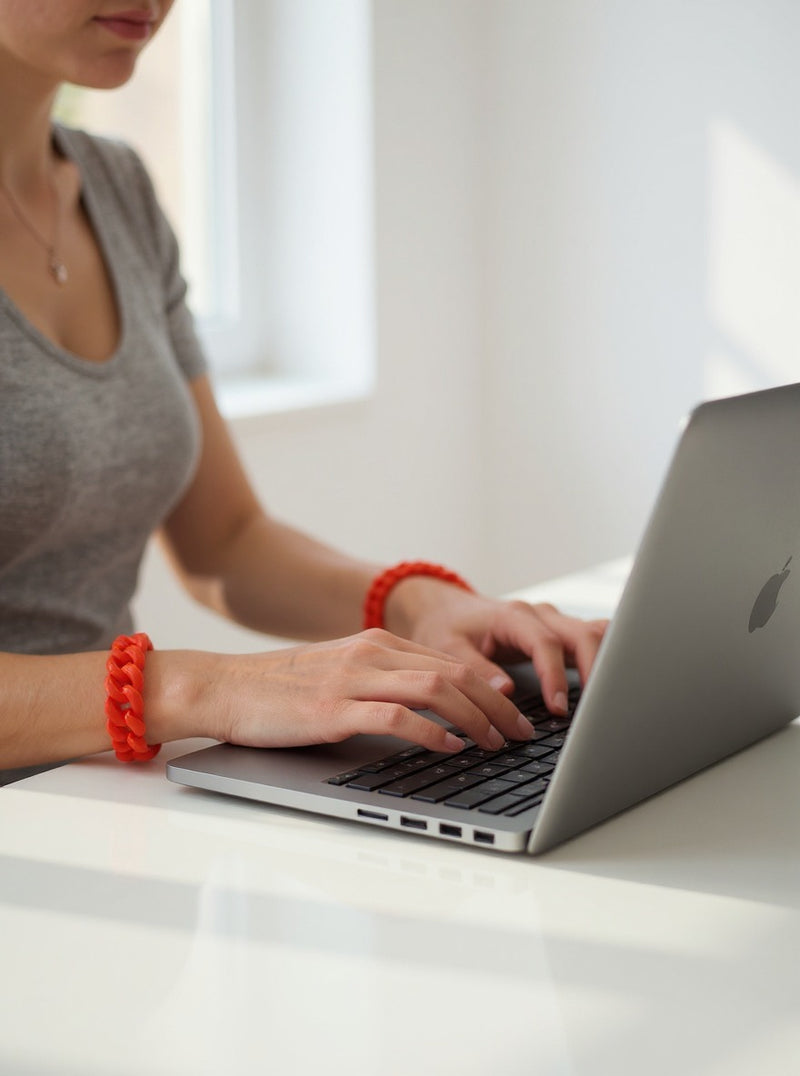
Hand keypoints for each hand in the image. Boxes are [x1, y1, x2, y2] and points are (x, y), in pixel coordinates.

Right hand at [206, 630, 536, 753]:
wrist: (225, 687)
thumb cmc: (282, 690)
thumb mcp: (342, 675)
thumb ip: (384, 682)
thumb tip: (436, 712)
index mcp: (377, 644)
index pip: (452, 663)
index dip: (493, 691)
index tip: (517, 717)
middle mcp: (371, 654)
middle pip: (455, 673)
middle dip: (498, 706)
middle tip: (523, 736)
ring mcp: (353, 679)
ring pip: (435, 690)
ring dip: (476, 719)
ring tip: (498, 744)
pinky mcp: (333, 709)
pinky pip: (396, 716)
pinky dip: (431, 732)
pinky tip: (451, 748)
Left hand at [385, 580, 607, 714]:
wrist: (447, 610)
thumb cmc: (446, 627)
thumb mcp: (448, 648)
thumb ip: (476, 668)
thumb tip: (506, 692)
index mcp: (512, 616)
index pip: (546, 643)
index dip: (555, 676)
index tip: (559, 708)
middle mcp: (540, 615)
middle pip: (583, 634)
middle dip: (594, 670)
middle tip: (594, 710)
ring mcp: (553, 622)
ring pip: (596, 633)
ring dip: (607, 663)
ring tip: (609, 701)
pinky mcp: (560, 633)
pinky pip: (592, 641)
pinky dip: (604, 660)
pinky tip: (607, 688)